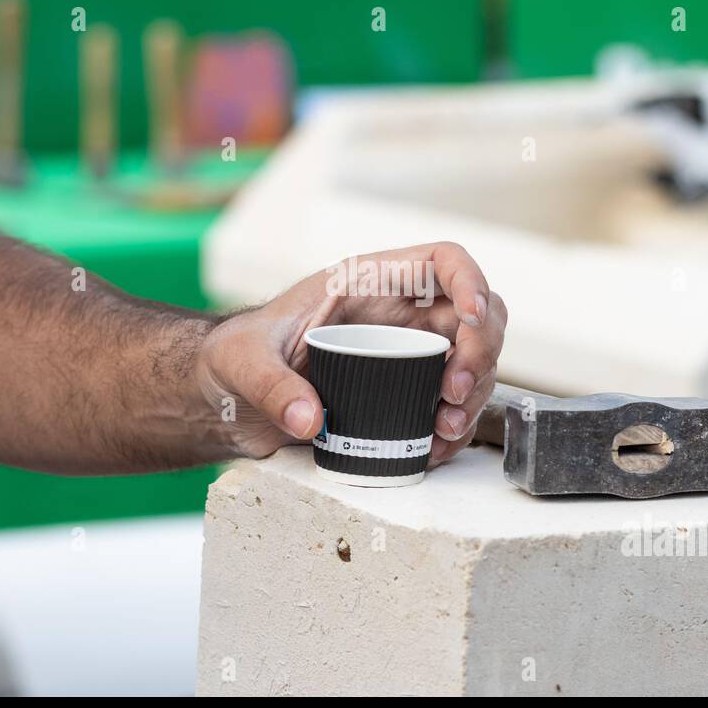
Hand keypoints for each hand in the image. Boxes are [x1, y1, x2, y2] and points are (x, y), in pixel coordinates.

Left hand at [195, 242, 506, 464]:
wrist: (226, 396)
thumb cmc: (235, 357)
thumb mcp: (244, 362)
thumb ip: (271, 385)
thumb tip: (308, 419)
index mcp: (369, 281)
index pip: (442, 260)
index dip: (471, 281)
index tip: (472, 317)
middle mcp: (400, 312)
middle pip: (477, 313)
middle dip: (481, 352)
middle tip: (454, 393)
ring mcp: (409, 352)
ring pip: (475, 360)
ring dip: (474, 394)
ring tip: (444, 428)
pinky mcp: (406, 391)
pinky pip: (452, 402)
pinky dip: (455, 426)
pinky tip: (434, 447)